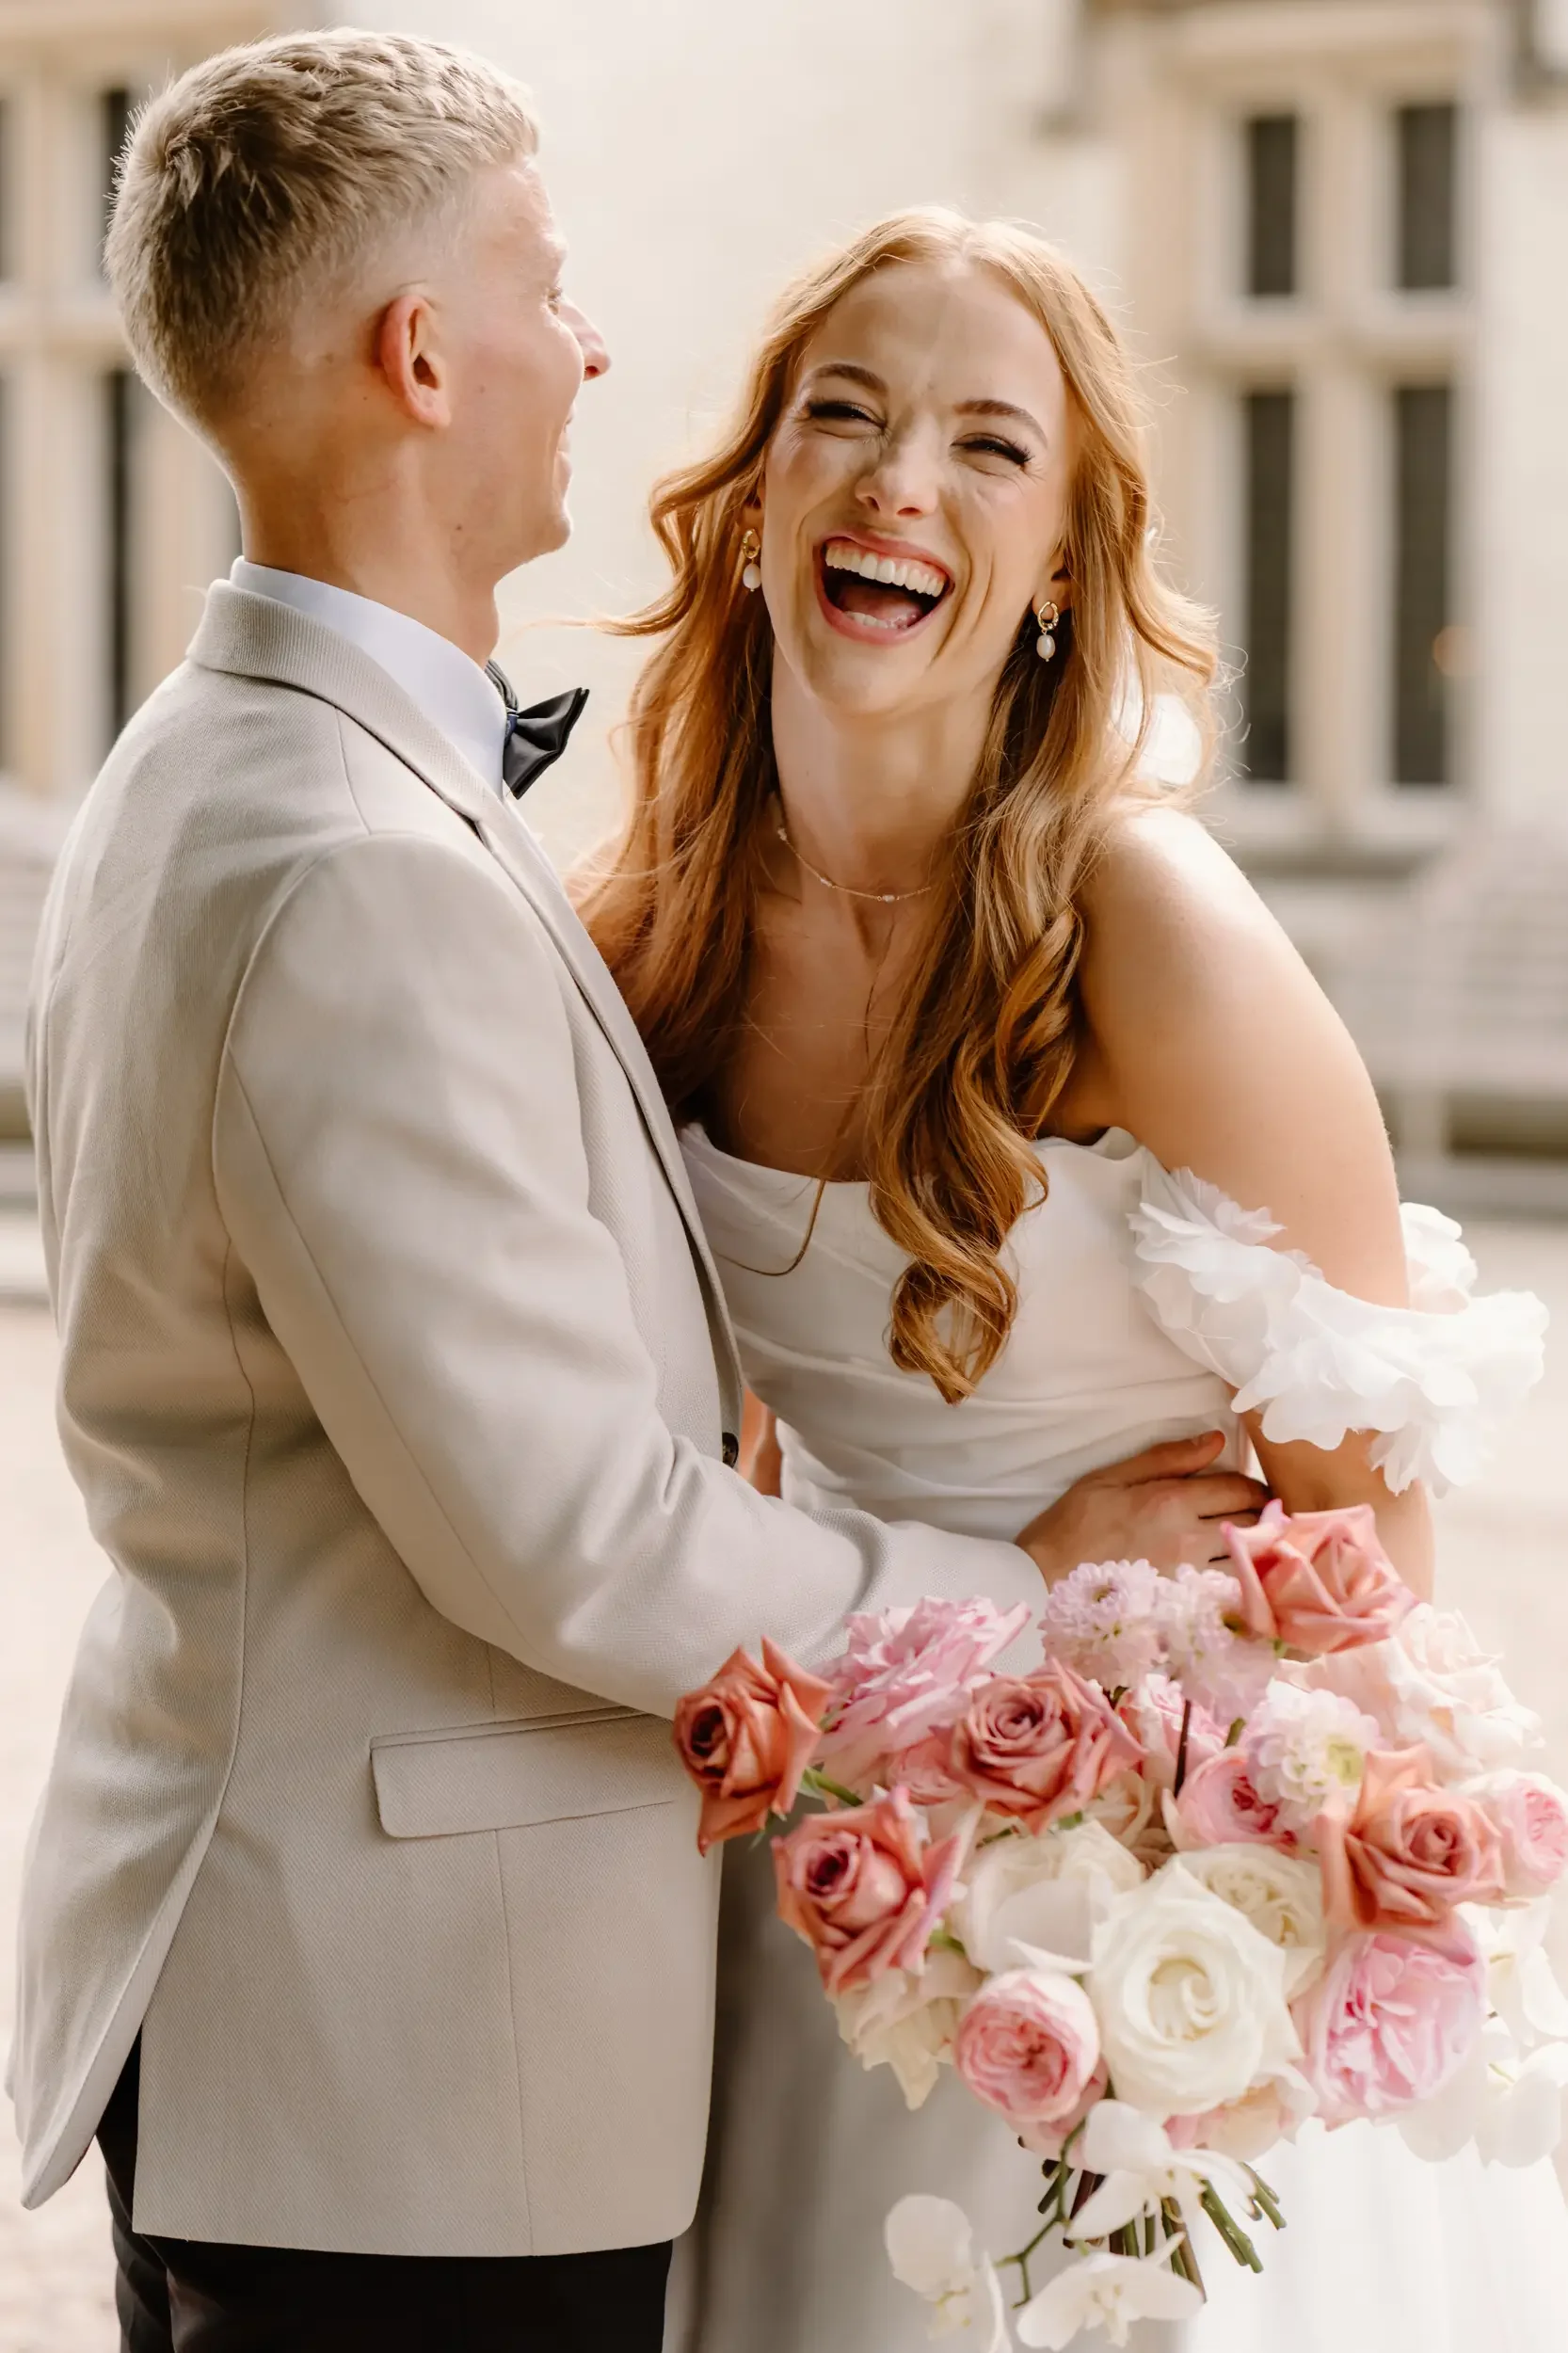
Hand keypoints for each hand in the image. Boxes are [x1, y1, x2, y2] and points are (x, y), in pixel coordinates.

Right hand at [1015, 1431, 1269, 1584]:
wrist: (1045, 1578)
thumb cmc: (1073, 1524)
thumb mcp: (1110, 1477)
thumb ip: (1166, 1458)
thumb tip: (1216, 1440)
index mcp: (1171, 1501)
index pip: (1240, 1489)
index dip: (1254, 1487)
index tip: (1251, 1491)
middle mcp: (1189, 1539)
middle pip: (1254, 1525)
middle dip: (1263, 1518)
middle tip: (1257, 1518)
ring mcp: (1189, 1576)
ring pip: (1250, 1561)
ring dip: (1256, 1552)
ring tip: (1249, 1548)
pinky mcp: (1184, 1605)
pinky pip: (1232, 1593)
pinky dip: (1242, 1583)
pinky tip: (1236, 1579)